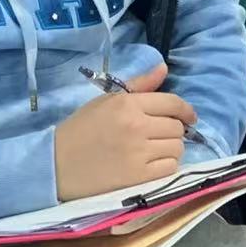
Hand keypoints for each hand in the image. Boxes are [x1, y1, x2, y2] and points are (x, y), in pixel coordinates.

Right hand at [53, 61, 194, 200]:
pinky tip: (153, 164)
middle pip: (177, 127)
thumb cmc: (81, 130)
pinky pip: (170, 168)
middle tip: (162, 135)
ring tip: (157, 150)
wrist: (55, 165)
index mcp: (128, 105)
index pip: (172, 103)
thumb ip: (139, 85)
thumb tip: (164, 69)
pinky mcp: (137, 177)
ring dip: (172, 148)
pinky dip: (166, 165)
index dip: (186, 110)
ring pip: (177, 148)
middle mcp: (137, 127)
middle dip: (174, 130)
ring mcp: (138, 153)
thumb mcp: (106, 101)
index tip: (190, 117)